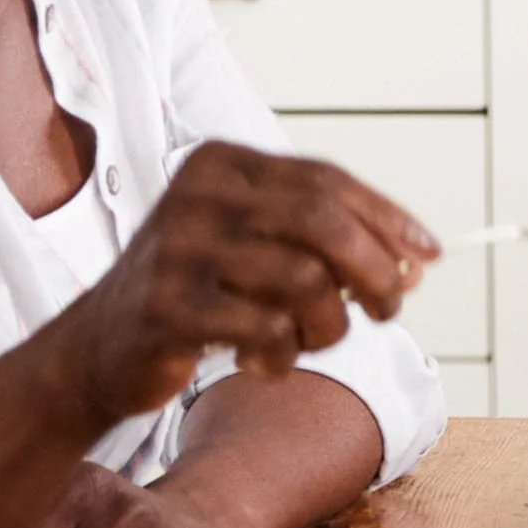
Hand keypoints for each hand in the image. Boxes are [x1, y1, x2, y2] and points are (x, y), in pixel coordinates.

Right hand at [46, 143, 438, 427]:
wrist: (97, 348)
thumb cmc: (197, 293)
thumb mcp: (253, 245)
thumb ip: (323, 240)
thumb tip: (416, 259)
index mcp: (222, 164)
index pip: (326, 180)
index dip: (387, 218)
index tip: (430, 257)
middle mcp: (197, 194)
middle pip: (322, 221)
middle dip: (374, 269)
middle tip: (389, 308)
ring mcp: (178, 248)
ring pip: (304, 280)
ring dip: (328, 325)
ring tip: (310, 341)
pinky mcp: (167, 306)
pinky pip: (266, 329)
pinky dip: (284, 355)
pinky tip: (267, 363)